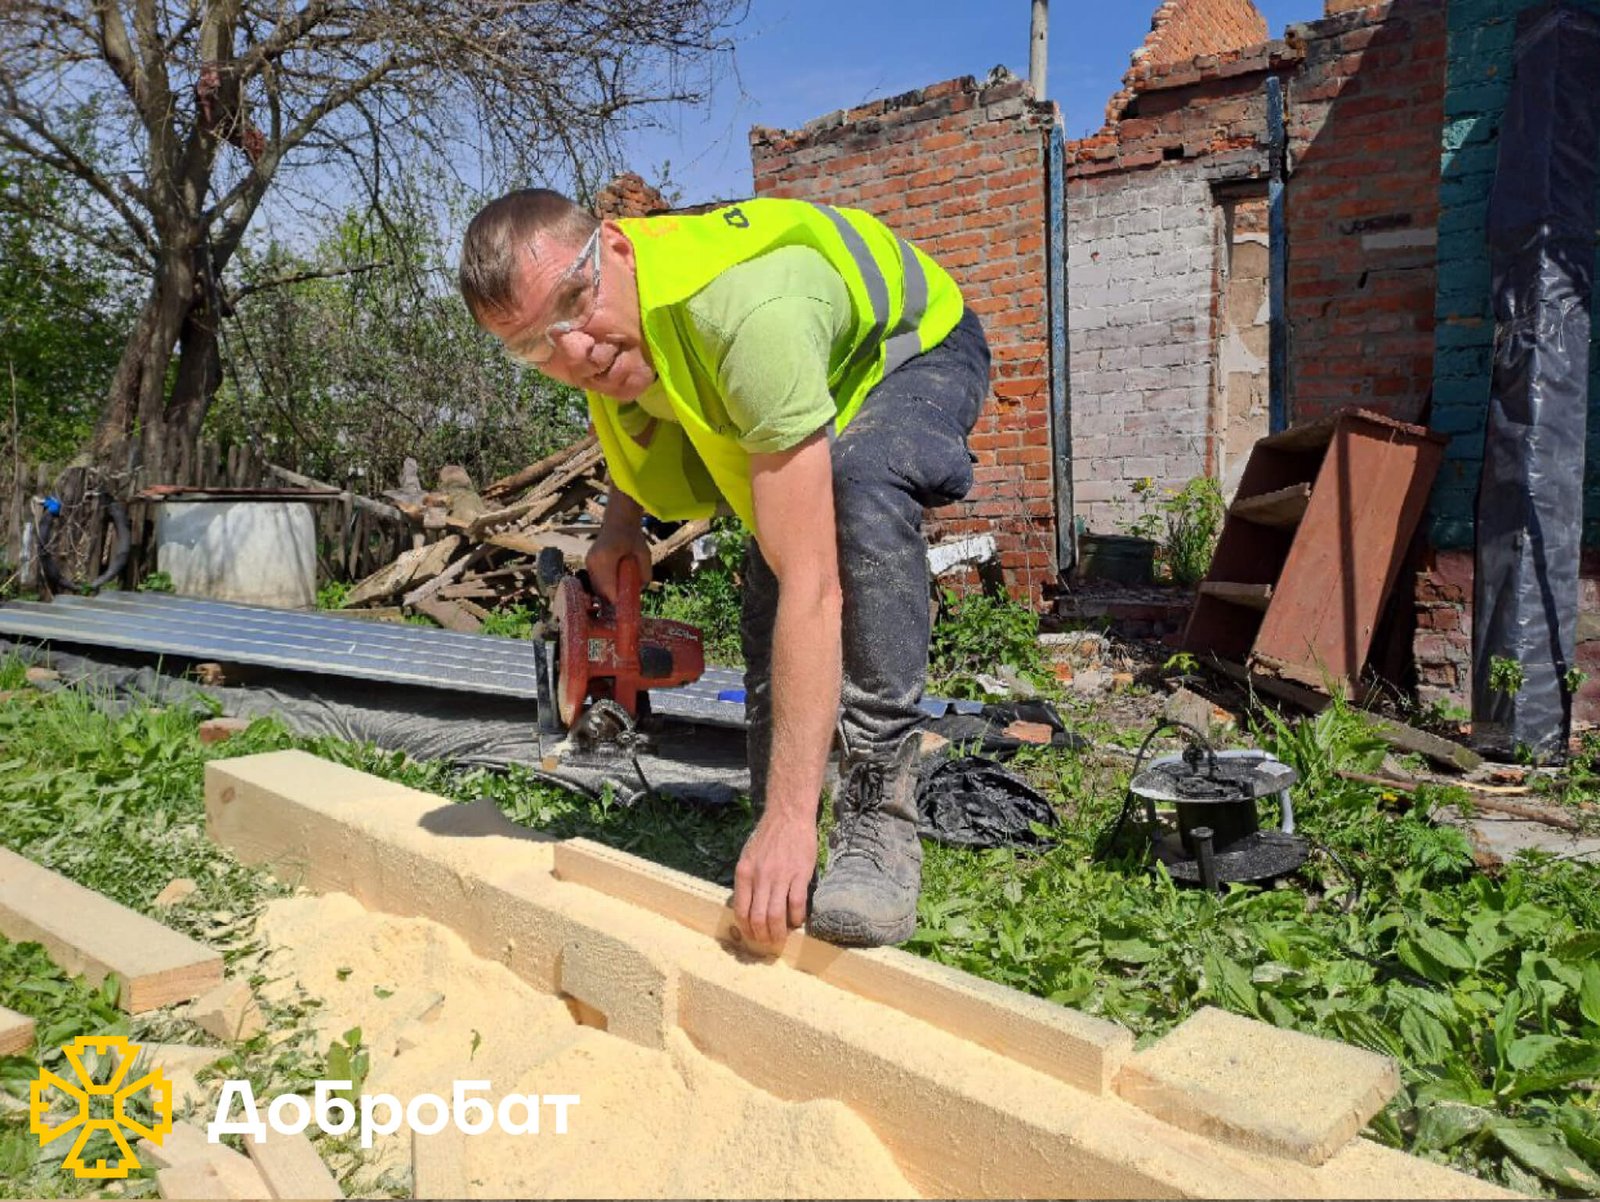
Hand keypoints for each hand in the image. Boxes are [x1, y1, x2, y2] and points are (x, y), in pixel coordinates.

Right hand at [584, 521, 650, 604]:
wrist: (619, 522)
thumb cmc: (633, 537)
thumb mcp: (644, 554)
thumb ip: (645, 573)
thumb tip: (641, 590)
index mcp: (606, 558)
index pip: (609, 587)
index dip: (618, 599)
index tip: (628, 605)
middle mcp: (594, 561)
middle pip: (601, 590)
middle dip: (613, 598)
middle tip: (626, 601)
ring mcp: (589, 561)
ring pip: (596, 587)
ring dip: (608, 593)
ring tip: (621, 593)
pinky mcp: (588, 562)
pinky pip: (595, 581)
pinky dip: (604, 586)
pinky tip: (614, 584)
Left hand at [732, 810, 817, 947]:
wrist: (788, 816)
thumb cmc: (768, 836)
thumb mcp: (748, 857)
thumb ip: (747, 881)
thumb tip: (747, 907)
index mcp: (744, 873)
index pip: (741, 910)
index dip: (746, 929)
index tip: (752, 936)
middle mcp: (760, 877)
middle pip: (758, 917)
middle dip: (762, 936)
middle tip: (768, 942)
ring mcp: (780, 876)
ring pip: (776, 915)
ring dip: (779, 932)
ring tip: (782, 938)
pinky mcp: (800, 874)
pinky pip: (796, 904)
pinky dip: (796, 918)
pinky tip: (797, 921)